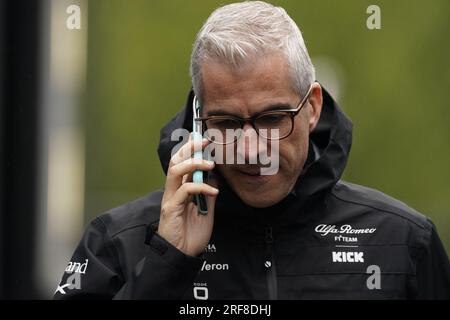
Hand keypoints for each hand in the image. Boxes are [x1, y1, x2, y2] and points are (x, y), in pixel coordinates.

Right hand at [157, 137, 217, 256]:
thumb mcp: (206, 210)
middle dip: (189, 148)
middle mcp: (173, 190)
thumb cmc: (191, 234)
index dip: (191, 149)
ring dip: (193, 163)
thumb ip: (208, 193)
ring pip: (175, 171)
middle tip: (205, 141)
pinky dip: (200, 187)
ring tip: (210, 163)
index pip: (182, 162)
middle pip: (175, 161)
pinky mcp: (171, 208)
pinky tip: (213, 191)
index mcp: (180, 189)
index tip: (204, 139)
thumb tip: (214, 177)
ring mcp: (170, 198)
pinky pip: (184, 191)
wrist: (182, 254)